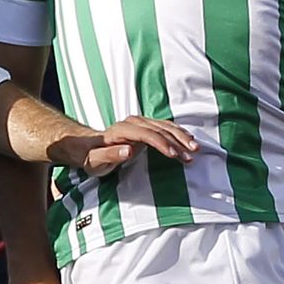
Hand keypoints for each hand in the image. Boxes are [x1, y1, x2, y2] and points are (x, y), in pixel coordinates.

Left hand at [54, 115, 197, 176]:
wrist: (88, 147)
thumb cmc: (91, 157)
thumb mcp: (95, 161)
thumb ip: (110, 155)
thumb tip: (129, 150)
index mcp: (121, 129)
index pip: (147, 134)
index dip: (162, 143)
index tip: (174, 155)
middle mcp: (132, 122)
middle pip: (159, 128)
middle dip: (177, 141)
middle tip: (191, 154)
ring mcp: (140, 122)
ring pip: (165, 126)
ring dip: (182, 137)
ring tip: (195, 149)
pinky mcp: (145, 126)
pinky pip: (165, 127)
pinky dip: (178, 133)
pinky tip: (188, 140)